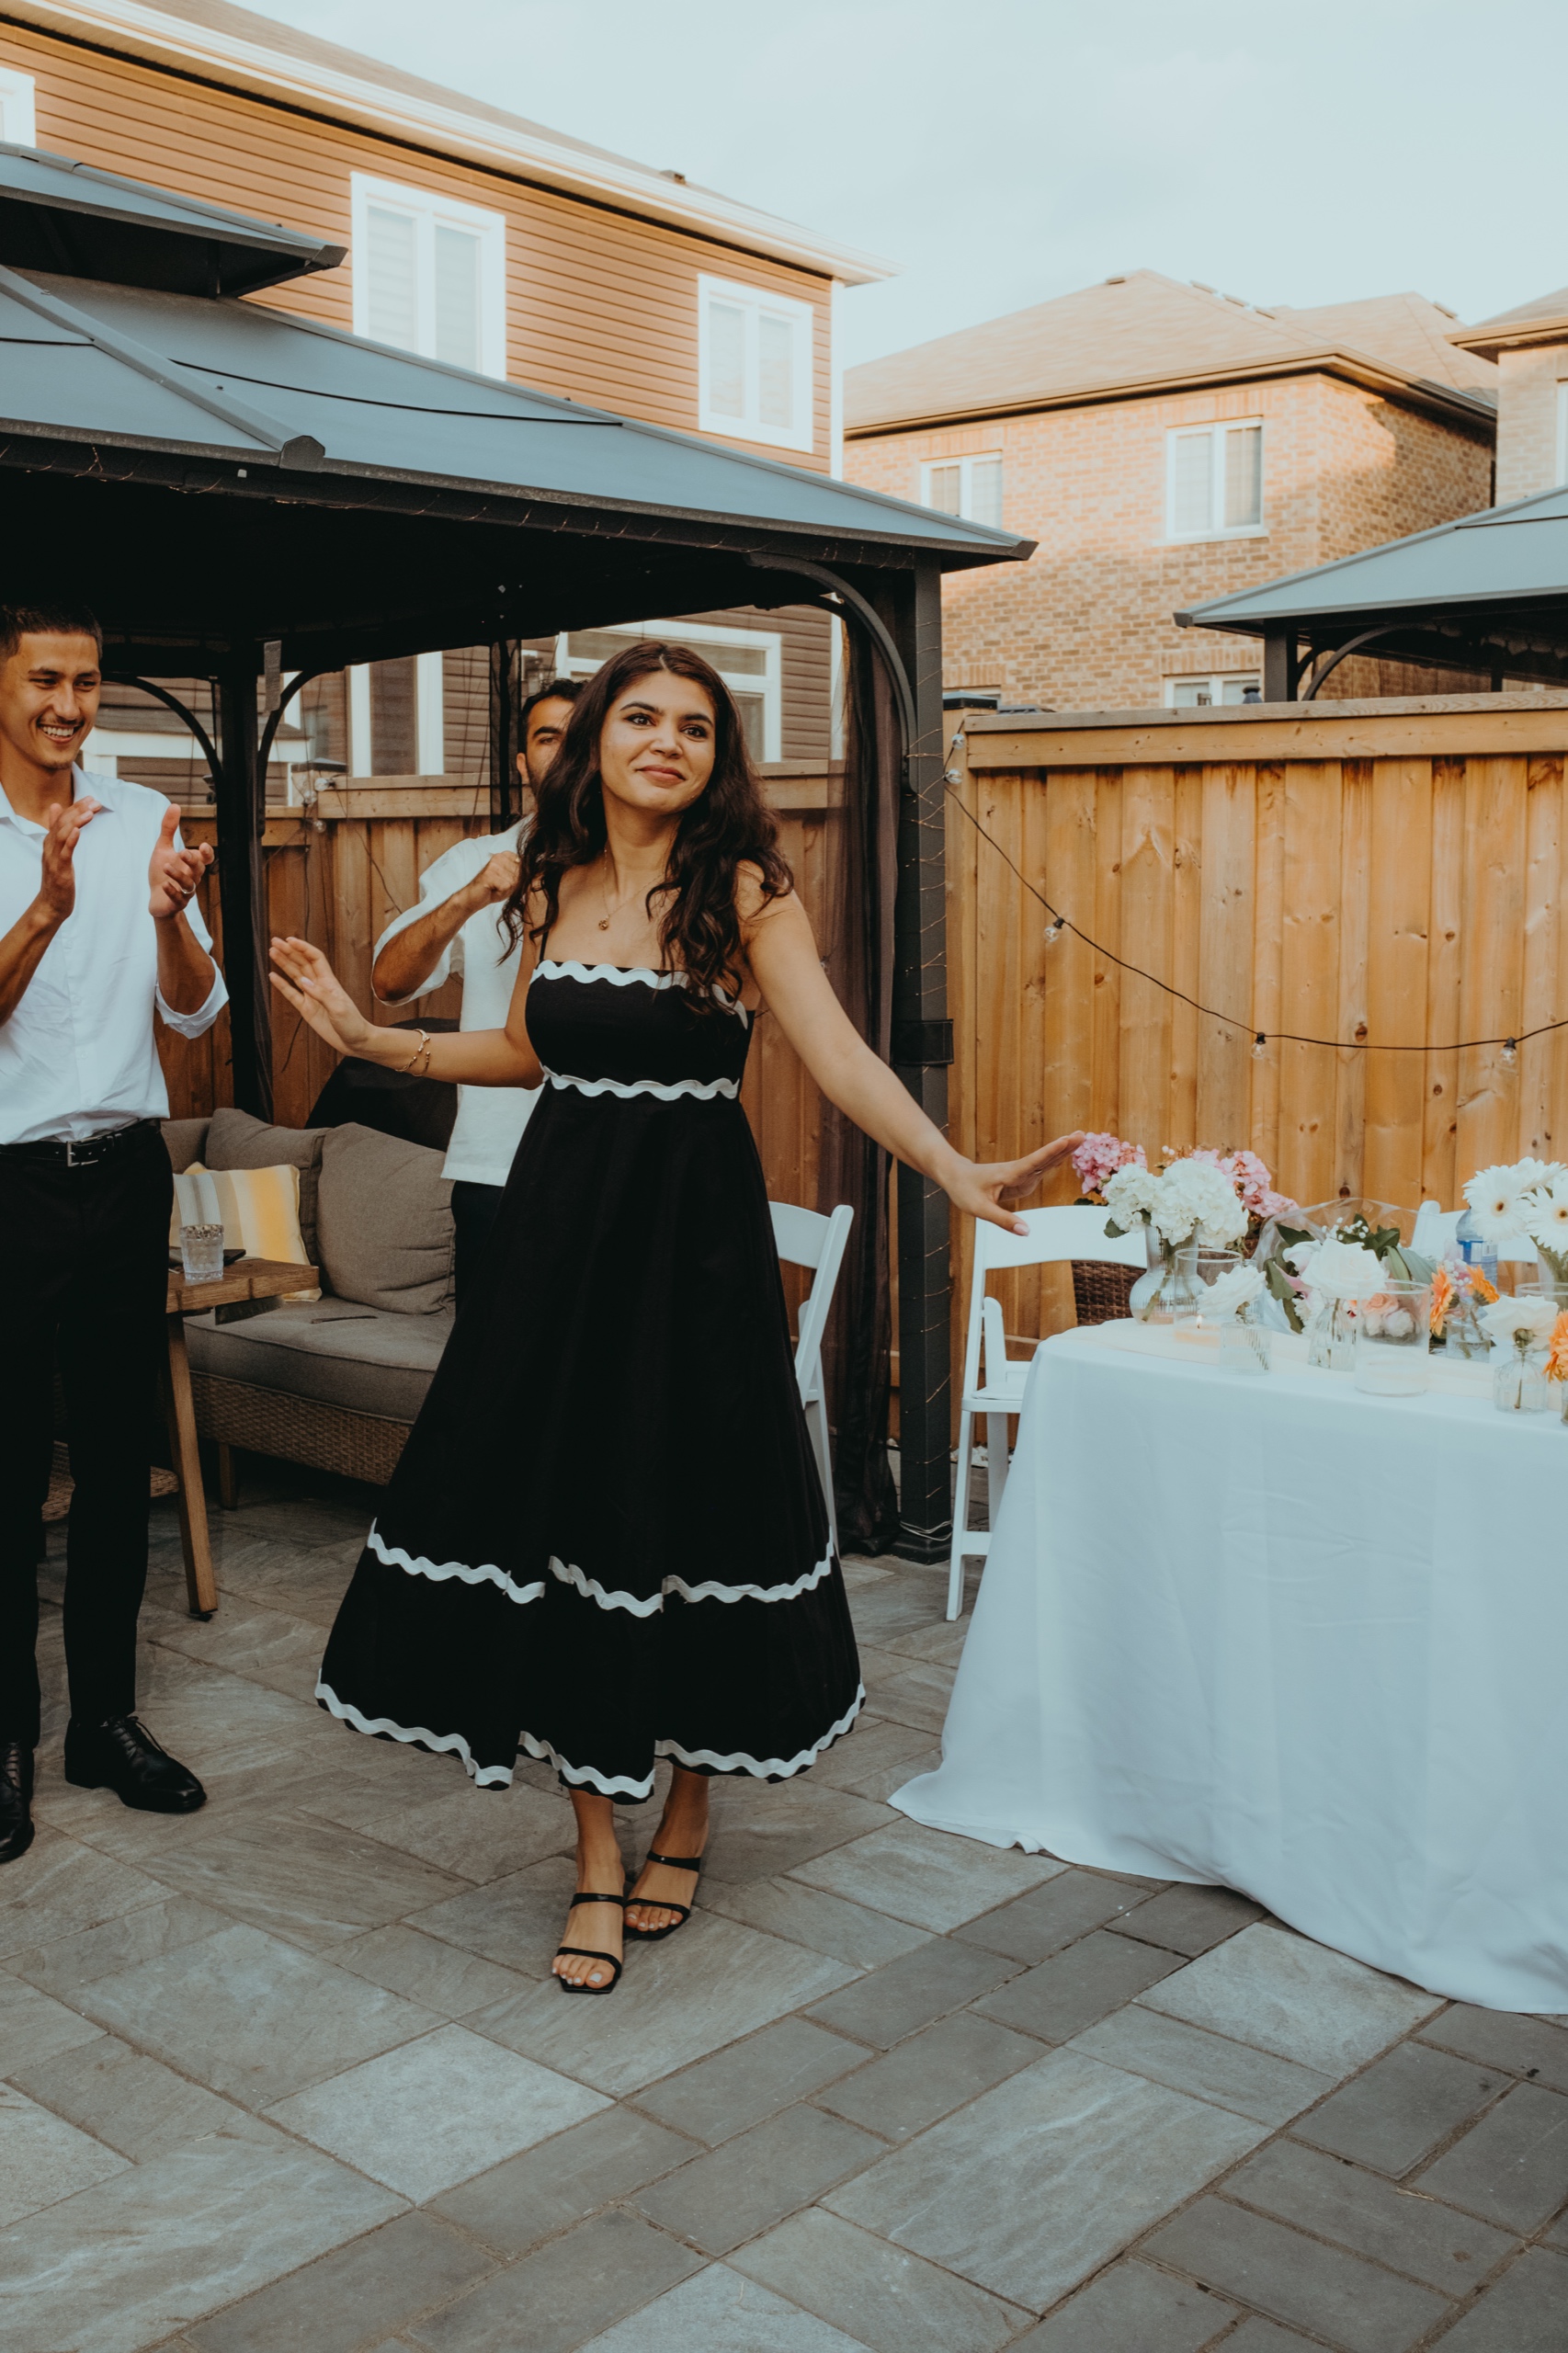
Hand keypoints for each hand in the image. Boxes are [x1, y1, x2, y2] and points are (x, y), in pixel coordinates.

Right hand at [36, 797, 100, 921]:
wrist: (51, 905)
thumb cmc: (57, 879)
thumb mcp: (57, 852)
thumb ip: (58, 831)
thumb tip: (56, 807)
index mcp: (50, 842)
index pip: (62, 819)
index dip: (75, 807)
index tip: (90, 798)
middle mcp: (50, 848)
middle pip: (62, 823)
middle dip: (78, 810)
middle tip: (94, 802)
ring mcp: (54, 859)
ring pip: (62, 835)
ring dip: (76, 822)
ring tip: (90, 812)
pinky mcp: (60, 871)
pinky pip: (64, 853)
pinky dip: (71, 840)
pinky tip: (78, 831)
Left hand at [149, 802, 213, 920]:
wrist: (156, 899)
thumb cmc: (161, 873)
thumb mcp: (162, 848)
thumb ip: (169, 829)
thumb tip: (175, 805)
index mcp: (190, 865)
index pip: (206, 859)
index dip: (207, 854)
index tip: (203, 846)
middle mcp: (191, 878)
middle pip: (199, 870)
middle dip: (193, 861)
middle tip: (183, 852)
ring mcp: (185, 892)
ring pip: (189, 884)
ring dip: (179, 875)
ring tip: (166, 867)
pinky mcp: (176, 903)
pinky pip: (178, 899)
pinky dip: (173, 892)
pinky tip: (165, 885)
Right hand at [269, 935, 377, 1056]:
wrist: (356, 1042)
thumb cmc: (353, 1024)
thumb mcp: (339, 1009)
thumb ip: (321, 995)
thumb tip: (304, 981)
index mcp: (329, 982)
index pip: (315, 958)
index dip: (302, 948)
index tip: (289, 940)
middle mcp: (319, 986)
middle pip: (302, 963)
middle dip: (289, 951)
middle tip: (274, 941)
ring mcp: (312, 997)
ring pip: (295, 975)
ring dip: (284, 964)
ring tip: (272, 952)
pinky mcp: (307, 1009)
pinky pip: (291, 994)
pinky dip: (282, 985)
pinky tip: (273, 976)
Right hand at [466, 851, 520, 908]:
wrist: (473, 897)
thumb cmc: (493, 889)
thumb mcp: (512, 881)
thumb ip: (524, 876)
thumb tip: (537, 874)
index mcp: (505, 855)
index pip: (525, 867)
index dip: (519, 879)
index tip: (506, 881)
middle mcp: (499, 856)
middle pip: (520, 875)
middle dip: (513, 885)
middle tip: (500, 886)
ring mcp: (494, 864)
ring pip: (514, 881)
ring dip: (506, 889)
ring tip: (495, 888)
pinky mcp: (490, 873)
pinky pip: (507, 886)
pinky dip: (501, 892)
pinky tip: (492, 889)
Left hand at [944, 1130, 1085, 1236]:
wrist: (955, 1176)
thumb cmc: (964, 1189)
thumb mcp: (980, 1209)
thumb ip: (1003, 1221)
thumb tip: (1026, 1231)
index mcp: (1009, 1174)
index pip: (1034, 1162)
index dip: (1051, 1152)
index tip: (1066, 1140)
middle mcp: (1017, 1171)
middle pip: (1044, 1158)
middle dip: (1063, 1146)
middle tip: (1081, 1134)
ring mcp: (1020, 1174)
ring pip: (1044, 1162)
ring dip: (1062, 1151)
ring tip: (1079, 1138)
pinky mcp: (1020, 1179)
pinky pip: (1040, 1170)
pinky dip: (1054, 1161)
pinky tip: (1065, 1155)